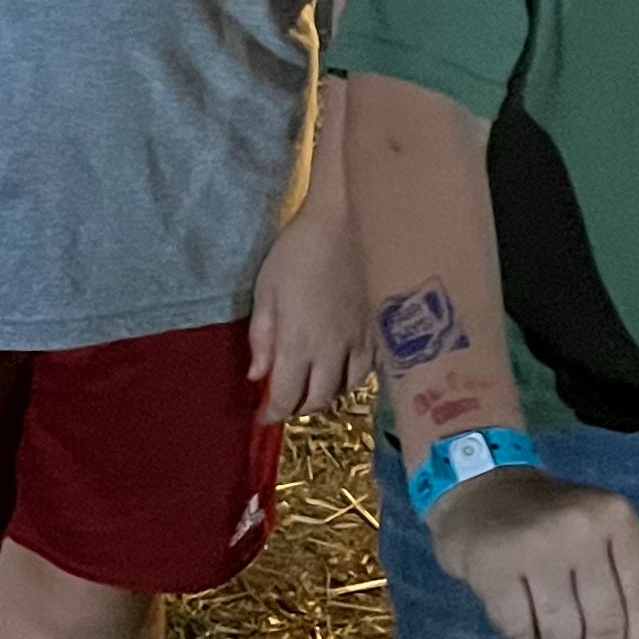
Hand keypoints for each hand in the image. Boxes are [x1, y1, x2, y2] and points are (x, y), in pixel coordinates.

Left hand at [248, 196, 372, 422]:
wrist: (346, 222)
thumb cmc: (298, 252)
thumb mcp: (266, 291)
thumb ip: (262, 337)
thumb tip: (257, 376)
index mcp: (298, 344)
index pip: (286, 396)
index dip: (273, 413)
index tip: (264, 416)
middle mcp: (332, 352)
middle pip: (319, 400)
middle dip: (301, 408)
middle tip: (290, 401)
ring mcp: (361, 341)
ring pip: (349, 387)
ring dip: (331, 393)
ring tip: (319, 385)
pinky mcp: (381, 328)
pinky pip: (373, 366)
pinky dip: (357, 375)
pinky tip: (349, 366)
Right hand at [426, 465, 638, 638]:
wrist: (483, 491)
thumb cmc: (549, 520)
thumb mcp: (598, 527)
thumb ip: (621, 578)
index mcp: (614, 516)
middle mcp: (579, 528)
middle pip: (606, 621)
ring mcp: (535, 547)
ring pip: (564, 635)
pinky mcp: (494, 568)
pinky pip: (521, 634)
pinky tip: (526, 632)